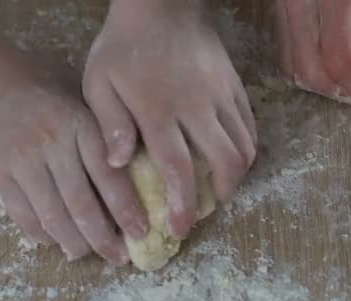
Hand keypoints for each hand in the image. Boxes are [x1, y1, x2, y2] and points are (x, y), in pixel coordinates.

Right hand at [0, 10, 147, 263]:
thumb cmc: (28, 80)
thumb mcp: (70, 94)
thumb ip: (95, 129)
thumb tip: (127, 169)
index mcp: (78, 123)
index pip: (109, 175)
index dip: (127, 208)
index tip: (142, 231)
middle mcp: (52, 145)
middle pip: (83, 204)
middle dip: (105, 237)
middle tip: (120, 257)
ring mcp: (21, 163)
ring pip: (53, 216)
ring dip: (75, 243)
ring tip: (89, 254)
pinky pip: (23, 215)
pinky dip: (42, 234)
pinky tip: (55, 241)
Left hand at [83, 0, 256, 238]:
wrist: (160, 5)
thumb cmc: (124, 45)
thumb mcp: (100, 81)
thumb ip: (110, 123)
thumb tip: (119, 162)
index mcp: (160, 111)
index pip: (178, 168)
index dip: (182, 204)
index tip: (181, 228)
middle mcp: (197, 107)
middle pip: (225, 161)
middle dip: (222, 193)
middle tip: (208, 206)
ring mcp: (221, 95)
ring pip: (244, 144)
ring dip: (237, 173)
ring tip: (222, 184)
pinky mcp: (235, 85)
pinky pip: (250, 123)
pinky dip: (246, 146)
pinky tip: (232, 153)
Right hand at [274, 0, 350, 108]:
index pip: (340, 60)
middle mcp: (299, 1)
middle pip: (309, 70)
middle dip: (339, 90)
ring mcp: (283, 4)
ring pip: (291, 65)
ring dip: (321, 82)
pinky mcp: (278, 6)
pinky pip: (286, 49)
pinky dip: (307, 64)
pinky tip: (331, 60)